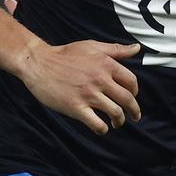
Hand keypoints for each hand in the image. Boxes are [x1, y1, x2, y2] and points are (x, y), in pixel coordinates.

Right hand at [13, 34, 141, 135]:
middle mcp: (100, 80)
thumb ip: (116, 50)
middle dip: (134, 110)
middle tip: (134, 116)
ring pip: (115, 112)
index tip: (133, 97)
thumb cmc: (65, 54)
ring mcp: (88, 94)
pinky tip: (101, 128)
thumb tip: (136, 49)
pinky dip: (102, 128)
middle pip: (127, 99)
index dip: (135, 91)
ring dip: (119, 121)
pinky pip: (96, 123)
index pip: (131, 81)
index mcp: (106, 64)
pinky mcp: (76, 107)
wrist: (39, 63)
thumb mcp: (93, 46)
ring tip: (116, 123)